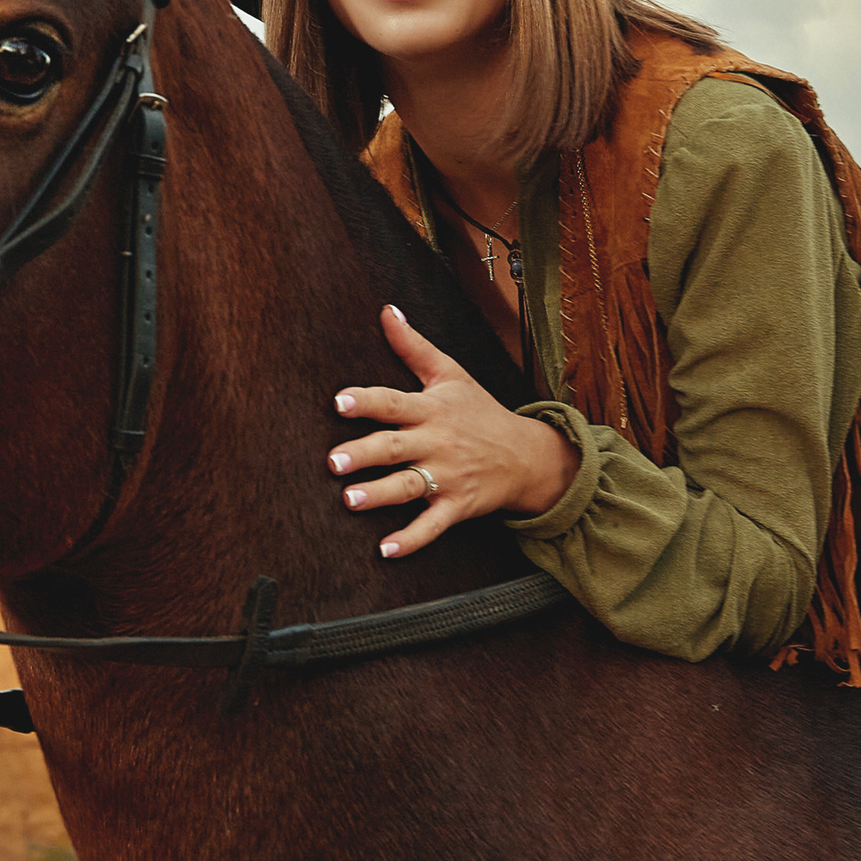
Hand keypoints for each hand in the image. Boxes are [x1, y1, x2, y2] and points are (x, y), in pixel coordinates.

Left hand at [329, 306, 579, 558]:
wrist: (527, 456)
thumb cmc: (480, 412)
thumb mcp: (451, 374)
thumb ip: (413, 346)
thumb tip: (386, 310)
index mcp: (431, 409)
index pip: (394, 403)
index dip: (367, 402)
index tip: (340, 402)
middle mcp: (437, 443)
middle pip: (396, 448)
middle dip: (365, 454)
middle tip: (334, 461)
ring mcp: (448, 477)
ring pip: (410, 487)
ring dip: (380, 495)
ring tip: (350, 500)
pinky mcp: (457, 506)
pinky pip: (432, 526)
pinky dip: (411, 540)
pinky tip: (386, 550)